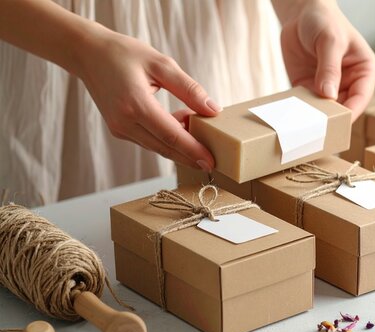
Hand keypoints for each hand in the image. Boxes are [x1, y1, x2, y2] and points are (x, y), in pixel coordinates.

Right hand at [77, 29, 219, 170]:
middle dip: (190, 156)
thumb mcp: (162, 64)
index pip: (171, 136)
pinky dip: (166, 138)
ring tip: (198, 128)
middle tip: (213, 162)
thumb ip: (189, 89)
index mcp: (136, 104)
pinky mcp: (119, 130)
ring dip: (180, 144)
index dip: (193, 151)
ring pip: (157, 146)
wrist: (88, 54)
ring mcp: (120, 129)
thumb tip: (213, 110)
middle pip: (165, 148)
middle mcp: (125, 122)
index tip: (211, 162)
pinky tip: (180, 124)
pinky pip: (149, 140)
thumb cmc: (125, 54)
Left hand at [275, 0, 374, 120]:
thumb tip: (329, 95)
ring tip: (303, 123)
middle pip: (343, 108)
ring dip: (314, 116)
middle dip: (331, 118)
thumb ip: (330, 67)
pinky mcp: (309, 89)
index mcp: (364, 71)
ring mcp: (329, 88)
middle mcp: (350, 83)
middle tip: (317, 127)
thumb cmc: (325, 21)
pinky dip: (300, 110)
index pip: (361, 97)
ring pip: (325, 111)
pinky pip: (307, 105)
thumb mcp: (330, 40)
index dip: (351, 112)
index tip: (338, 123)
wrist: (301, 14)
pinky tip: (292, 114)